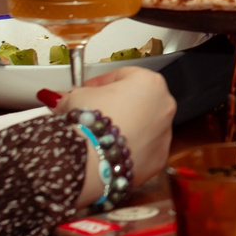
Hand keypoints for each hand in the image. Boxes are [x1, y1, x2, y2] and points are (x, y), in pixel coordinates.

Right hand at [64, 66, 174, 192]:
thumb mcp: (78, 95)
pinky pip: (144, 149)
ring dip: (126, 128)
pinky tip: (110, 151)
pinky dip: (130, 149)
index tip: (90, 90)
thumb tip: (70, 96)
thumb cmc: (89, 123)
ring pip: (144, 126)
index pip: (125, 75)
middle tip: (95, 112)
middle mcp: (164, 105)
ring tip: (100, 135)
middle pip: (139, 100)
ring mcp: (165, 133)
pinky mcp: (159, 158)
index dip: (103, 82)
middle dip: (117, 105)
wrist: (91, 161)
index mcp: (149, 82)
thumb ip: (79, 93)